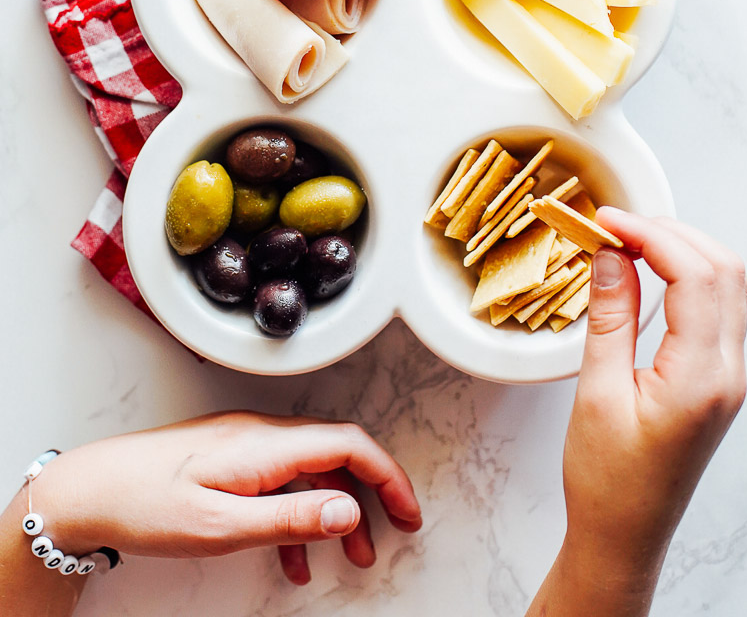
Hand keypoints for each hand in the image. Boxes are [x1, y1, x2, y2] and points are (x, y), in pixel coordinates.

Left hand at [31, 412, 421, 585]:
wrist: (90, 488)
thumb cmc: (148, 506)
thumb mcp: (223, 525)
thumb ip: (292, 517)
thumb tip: (351, 509)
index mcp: (266, 444)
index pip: (348, 445)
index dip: (387, 476)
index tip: (409, 514)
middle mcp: (262, 434)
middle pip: (336, 455)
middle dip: (369, 497)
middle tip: (392, 538)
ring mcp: (245, 445)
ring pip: (310, 471)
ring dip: (335, 512)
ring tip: (349, 560)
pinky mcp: (229, 459)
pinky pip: (280, 481)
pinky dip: (299, 515)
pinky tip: (294, 560)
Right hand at [564, 209, 746, 576]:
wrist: (623, 535)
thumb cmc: (606, 480)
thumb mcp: (595, 393)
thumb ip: (609, 317)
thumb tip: (611, 254)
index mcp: (700, 378)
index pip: (694, 276)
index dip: (651, 234)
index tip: (606, 220)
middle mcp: (727, 374)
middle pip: (724, 270)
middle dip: (672, 233)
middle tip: (616, 226)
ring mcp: (729, 378)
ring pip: (729, 285)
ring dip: (685, 250)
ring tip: (630, 242)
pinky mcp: (719, 381)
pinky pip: (720, 309)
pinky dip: (690, 276)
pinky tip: (652, 273)